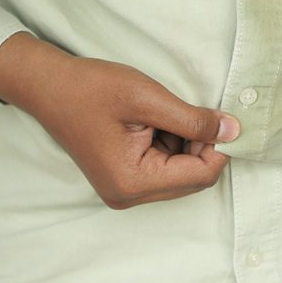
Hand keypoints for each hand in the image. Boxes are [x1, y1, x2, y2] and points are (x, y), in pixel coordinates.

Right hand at [0, 32, 240, 208]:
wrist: (48, 86)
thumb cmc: (91, 88)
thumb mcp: (148, 98)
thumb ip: (193, 120)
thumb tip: (233, 131)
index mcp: (133, 182)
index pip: (202, 175)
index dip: (218, 146)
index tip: (217, 116)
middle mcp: (129, 196)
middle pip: (194, 179)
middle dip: (201, 145)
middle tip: (190, 111)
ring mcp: (125, 190)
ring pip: (182, 173)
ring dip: (185, 143)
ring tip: (162, 114)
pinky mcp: (123, 179)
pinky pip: (165, 168)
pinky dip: (171, 145)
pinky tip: (155, 122)